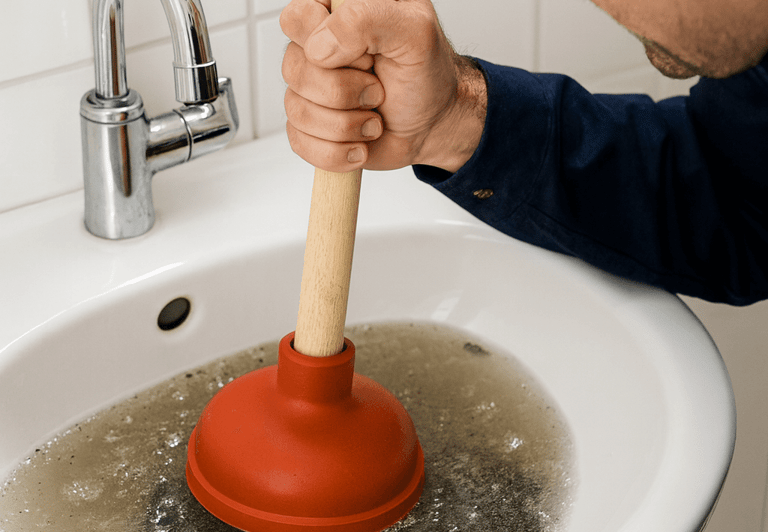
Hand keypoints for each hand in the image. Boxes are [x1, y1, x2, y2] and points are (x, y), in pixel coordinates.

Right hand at [280, 0, 486, 172]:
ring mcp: (309, 90)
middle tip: (378, 90)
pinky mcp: (309, 127)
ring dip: (346, 125)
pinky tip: (361, 143)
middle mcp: (316, 50)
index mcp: (335, 15)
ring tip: (374, 119)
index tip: (367, 55)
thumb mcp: (415, 32)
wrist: (434, 125)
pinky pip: (301, 143)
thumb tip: (319, 48)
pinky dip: (338, 151)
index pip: (296, 19)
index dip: (328, 43)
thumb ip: (366, 19)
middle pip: (294, 70)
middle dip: (345, 92)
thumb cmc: (426, 76)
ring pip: (297, 111)